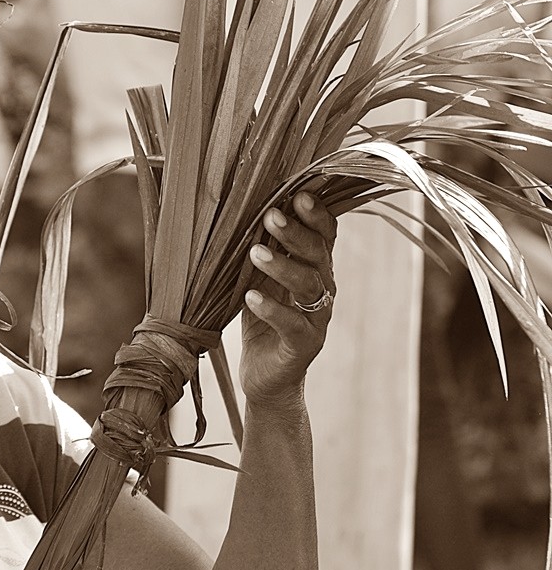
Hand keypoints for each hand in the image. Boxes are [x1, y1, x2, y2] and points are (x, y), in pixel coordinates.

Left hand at [240, 192, 337, 407]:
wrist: (266, 376)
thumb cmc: (262, 318)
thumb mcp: (261, 279)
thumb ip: (264, 249)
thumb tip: (246, 208)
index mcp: (315, 268)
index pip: (324, 235)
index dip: (316, 214)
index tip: (297, 193)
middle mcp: (324, 290)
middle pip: (318, 255)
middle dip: (296, 233)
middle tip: (271, 215)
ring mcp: (317, 318)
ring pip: (307, 286)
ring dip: (282, 266)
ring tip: (255, 253)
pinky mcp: (304, 345)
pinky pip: (292, 324)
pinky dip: (272, 309)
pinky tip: (251, 297)